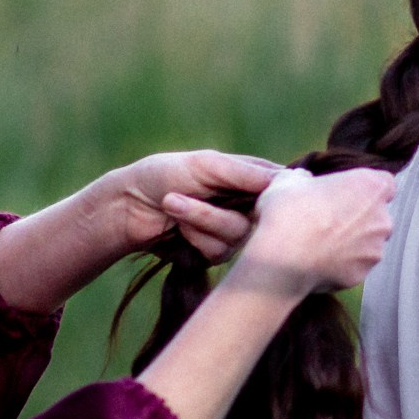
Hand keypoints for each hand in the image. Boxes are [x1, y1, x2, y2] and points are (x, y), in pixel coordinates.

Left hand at [102, 149, 279, 258]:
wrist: (128, 206)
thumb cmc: (164, 175)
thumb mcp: (207, 164)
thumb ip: (246, 173)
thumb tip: (290, 181)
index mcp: (248, 178)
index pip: (280, 185)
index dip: (275, 193)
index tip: (258, 195)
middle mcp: (245, 206)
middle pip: (262, 216)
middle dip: (219, 207)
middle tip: (191, 193)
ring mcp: (231, 231)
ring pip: (237, 236)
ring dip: (200, 219)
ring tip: (172, 203)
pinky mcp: (214, 253)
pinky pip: (219, 252)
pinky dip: (194, 237)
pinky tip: (177, 227)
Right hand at [234, 167, 396, 295]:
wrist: (282, 257)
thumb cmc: (289, 212)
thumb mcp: (289, 180)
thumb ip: (304, 178)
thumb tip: (302, 180)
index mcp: (371, 186)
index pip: (385, 183)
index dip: (366, 188)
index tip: (346, 192)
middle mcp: (382, 218)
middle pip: (378, 215)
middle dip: (359, 217)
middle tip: (328, 218)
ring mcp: (375, 249)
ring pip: (369, 243)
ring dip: (352, 242)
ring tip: (320, 243)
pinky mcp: (362, 274)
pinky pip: (355, 266)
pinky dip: (342, 264)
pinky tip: (318, 261)